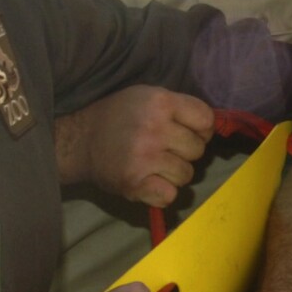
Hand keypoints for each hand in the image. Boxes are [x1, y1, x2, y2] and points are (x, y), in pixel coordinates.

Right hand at [58, 86, 215, 205]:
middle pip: (198, 149)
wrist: (79, 140)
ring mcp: (144, 156)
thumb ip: (178, 108)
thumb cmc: (118, 117)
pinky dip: (162, 193)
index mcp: (159, 101)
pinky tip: (149, 182)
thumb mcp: (146, 97)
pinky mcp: (135, 181)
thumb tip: (212, 128)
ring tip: (154, 165)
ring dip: (174, 174)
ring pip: (187, 174)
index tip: (185, 132)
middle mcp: (154, 127)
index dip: (201, 129)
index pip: (206, 119)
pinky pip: (170, 195)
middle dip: (186, 152)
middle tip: (164, 150)